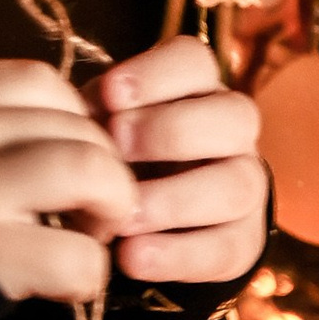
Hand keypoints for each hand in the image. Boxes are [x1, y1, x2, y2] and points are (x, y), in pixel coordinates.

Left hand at [85, 35, 267, 286]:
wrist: (145, 225)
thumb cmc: (116, 159)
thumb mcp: (100, 128)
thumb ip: (94, 117)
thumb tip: (74, 117)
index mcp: (196, 91)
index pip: (195, 62)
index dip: (156, 73)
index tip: (110, 93)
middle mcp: (232, 132)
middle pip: (234, 116)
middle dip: (171, 130)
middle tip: (117, 146)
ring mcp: (244, 186)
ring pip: (237, 185)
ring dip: (174, 199)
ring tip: (122, 217)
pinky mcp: (243, 242)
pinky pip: (226, 248)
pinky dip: (177, 255)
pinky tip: (132, 258)